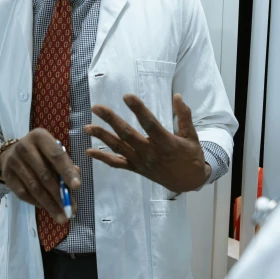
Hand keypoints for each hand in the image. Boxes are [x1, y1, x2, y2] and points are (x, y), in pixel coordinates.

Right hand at [0, 129, 79, 223]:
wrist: (10, 153)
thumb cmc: (39, 153)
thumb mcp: (52, 151)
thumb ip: (65, 164)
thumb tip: (74, 182)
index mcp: (40, 137)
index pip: (56, 155)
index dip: (67, 172)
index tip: (77, 187)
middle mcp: (24, 147)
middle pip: (45, 175)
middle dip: (59, 195)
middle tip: (71, 209)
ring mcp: (13, 161)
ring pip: (34, 187)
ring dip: (50, 204)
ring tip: (61, 216)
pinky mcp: (7, 175)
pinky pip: (23, 193)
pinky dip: (37, 203)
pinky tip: (47, 208)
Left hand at [84, 94, 210, 192]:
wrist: (188, 182)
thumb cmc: (190, 156)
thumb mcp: (192, 136)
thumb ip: (184, 116)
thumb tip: (178, 96)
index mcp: (166, 143)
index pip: (150, 124)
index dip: (139, 110)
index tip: (127, 96)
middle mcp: (150, 153)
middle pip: (127, 135)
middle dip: (111, 120)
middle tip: (96, 107)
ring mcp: (141, 162)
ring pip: (118, 148)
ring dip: (101, 137)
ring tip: (87, 127)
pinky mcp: (136, 168)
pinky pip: (117, 163)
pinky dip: (103, 158)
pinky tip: (89, 151)